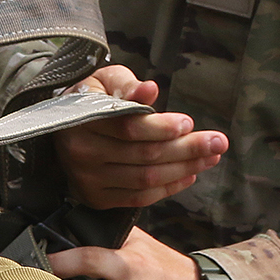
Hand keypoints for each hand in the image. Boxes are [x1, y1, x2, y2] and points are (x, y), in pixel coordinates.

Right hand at [57, 65, 226, 209]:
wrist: (60, 129)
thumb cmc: (90, 98)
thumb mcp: (104, 81)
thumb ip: (128, 85)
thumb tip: (151, 90)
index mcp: (81, 120)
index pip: (129, 128)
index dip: (162, 127)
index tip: (189, 123)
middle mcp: (82, 153)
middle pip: (143, 156)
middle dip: (186, 149)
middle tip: (219, 142)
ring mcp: (88, 180)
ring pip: (145, 179)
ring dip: (184, 169)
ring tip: (211, 157)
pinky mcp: (97, 198)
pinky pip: (139, 198)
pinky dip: (169, 188)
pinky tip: (190, 175)